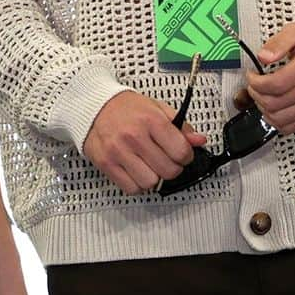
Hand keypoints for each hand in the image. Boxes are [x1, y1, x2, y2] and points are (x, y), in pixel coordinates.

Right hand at [83, 91, 206, 194]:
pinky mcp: (107, 164)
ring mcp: (119, 152)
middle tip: (168, 161)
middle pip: (168, 170)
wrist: (95, 106)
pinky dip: (138, 185)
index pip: (181, 151)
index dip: (187, 156)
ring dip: (155, 178)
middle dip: (173, 168)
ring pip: (151, 182)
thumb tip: (199, 140)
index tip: (183, 155)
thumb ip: (180, 125)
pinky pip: (131, 188)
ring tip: (151, 166)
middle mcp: (134, 136)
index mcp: (151, 120)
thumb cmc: (126, 108)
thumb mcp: (157, 108)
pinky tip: (137, 172)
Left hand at [246, 21, 294, 134]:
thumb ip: (279, 42)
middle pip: (275, 104)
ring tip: (262, 96)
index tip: (251, 76)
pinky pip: (292, 127)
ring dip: (264, 110)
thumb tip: (262, 57)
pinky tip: (273, 108)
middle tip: (254, 85)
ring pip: (281, 119)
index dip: (255, 83)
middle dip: (256, 96)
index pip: (275, 84)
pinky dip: (277, 121)